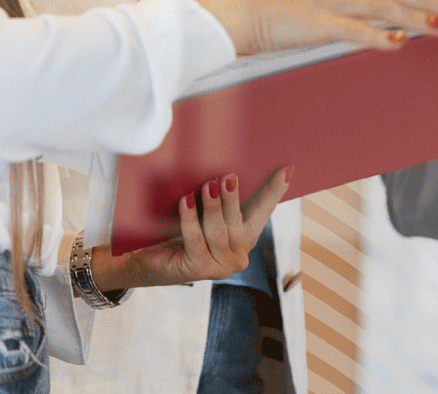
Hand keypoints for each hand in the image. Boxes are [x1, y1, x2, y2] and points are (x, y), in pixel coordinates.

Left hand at [90, 167, 290, 291]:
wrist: (149, 263)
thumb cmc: (178, 233)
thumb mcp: (202, 214)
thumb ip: (216, 199)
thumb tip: (222, 166)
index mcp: (244, 238)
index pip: (263, 211)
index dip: (274, 191)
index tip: (287, 169)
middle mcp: (238, 255)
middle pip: (241, 222)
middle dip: (234, 198)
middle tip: (228, 176)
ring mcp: (221, 266)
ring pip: (219, 231)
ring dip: (213, 207)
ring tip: (207, 185)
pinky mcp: (200, 270)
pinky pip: (196, 240)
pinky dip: (190, 219)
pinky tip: (186, 201)